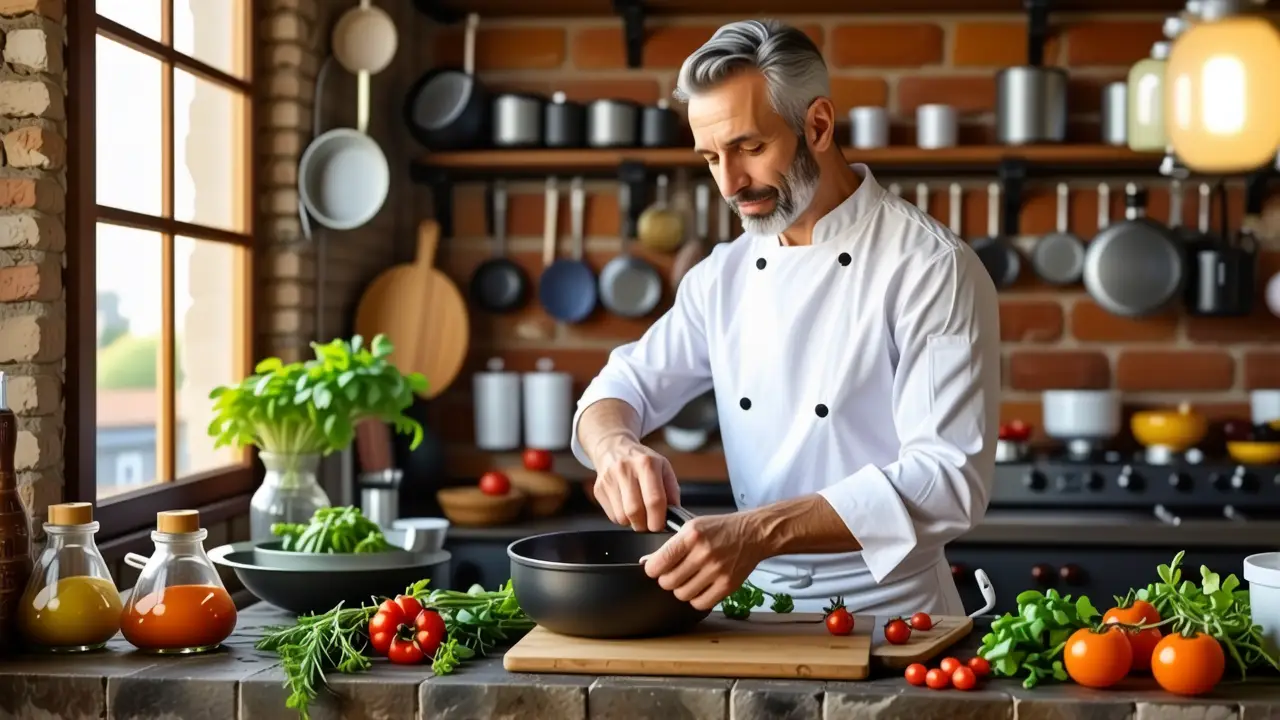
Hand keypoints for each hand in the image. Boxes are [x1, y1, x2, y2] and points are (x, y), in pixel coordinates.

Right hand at [590, 435, 679, 531]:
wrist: (614, 449)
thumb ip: (672, 491)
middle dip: (644, 525)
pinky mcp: (599, 488)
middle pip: (635, 511)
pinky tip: (626, 507)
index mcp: (646, 463)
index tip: (660, 525)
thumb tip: (674, 515)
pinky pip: (612, 516)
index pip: (654, 500)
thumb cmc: (643, 462)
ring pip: (622, 516)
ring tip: (638, 514)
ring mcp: (609, 478)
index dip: (658, 519)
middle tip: (649, 525)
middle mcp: (625, 469)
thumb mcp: (663, 468)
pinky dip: (622, 518)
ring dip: (633, 522)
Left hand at [642, 513, 764, 610]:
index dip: (652, 569)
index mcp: (691, 535)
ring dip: (681, 590)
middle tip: (672, 574)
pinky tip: (699, 588)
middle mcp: (704, 553)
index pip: (659, 562)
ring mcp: (717, 571)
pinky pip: (700, 603)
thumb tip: (648, 562)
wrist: (753, 534)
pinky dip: (696, 599)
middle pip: (668, 582)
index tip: (654, 568)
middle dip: (666, 580)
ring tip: (688, 580)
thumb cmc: (720, 529)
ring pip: (682, 594)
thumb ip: (671, 545)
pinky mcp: (727, 585)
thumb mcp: (692, 527)